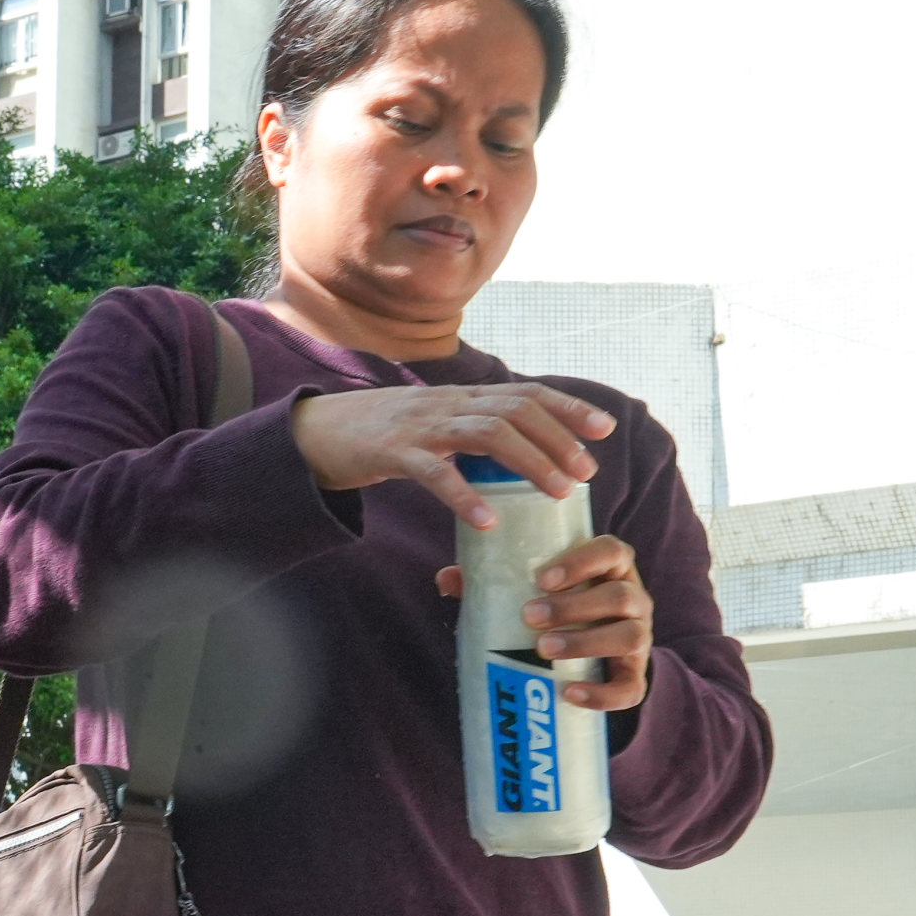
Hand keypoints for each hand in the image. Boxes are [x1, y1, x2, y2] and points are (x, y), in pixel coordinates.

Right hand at [288, 381, 616, 530]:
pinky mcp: (391, 453)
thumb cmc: (376, 436)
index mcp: (459, 398)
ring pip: (487, 434)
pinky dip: (464, 497)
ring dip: (530, 462)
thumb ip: (469, 437)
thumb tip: (516, 461)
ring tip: (557, 493)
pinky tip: (486, 522)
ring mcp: (419, 426)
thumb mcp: (430, 427)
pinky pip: (435, 473)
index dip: (568, 407)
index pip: (524, 392)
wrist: (311, 433)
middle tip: (587, 472)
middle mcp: (446, 404)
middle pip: (515, 410)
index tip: (605, 428)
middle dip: (558, 438)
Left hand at [438, 534, 654, 712]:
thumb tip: (446, 578)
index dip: (582, 561)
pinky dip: (602, 694)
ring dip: (586, 643)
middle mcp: (634, 598)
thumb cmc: (556, 605)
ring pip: (630, 636)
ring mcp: (640, 636)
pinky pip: (631, 689)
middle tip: (529, 616)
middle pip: (620, 596)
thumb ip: (491, 580)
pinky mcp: (635, 674)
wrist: (591, 649)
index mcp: (611, 568)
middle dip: (574, 607)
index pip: (611, 551)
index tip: (542, 578)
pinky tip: (569, 693)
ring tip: (543, 649)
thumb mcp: (531, 588)